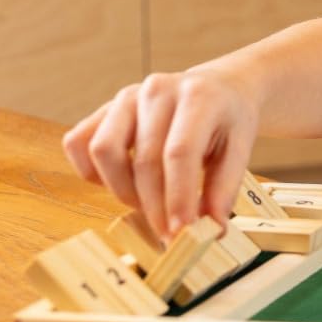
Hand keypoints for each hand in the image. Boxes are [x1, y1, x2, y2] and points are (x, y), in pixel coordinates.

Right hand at [61, 67, 260, 240]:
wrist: (219, 87)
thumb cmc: (229, 119)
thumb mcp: (241, 148)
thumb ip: (224, 189)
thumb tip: (211, 230)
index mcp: (199, 97)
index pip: (180, 152)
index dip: (177, 197)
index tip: (179, 232)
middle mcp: (159, 90)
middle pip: (145, 160)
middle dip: (155, 207)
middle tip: (168, 234)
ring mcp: (128, 96)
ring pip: (104, 150)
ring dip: (122, 190)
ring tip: (149, 204)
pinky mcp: (106, 107)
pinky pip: (79, 142)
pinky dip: (92, 171)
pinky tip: (121, 181)